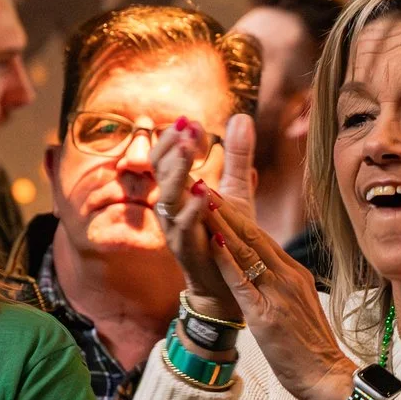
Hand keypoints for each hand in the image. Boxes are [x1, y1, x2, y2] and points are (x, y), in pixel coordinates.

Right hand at [150, 115, 249, 316]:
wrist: (227, 282)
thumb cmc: (226, 235)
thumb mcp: (236, 190)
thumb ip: (237, 157)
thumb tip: (241, 117)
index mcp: (178, 191)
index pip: (165, 157)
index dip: (174, 138)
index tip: (190, 121)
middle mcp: (171, 207)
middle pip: (158, 171)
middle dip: (170, 148)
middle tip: (185, 127)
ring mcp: (176, 228)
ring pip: (167, 196)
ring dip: (176, 172)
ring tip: (186, 149)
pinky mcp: (186, 248)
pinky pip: (184, 226)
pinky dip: (192, 208)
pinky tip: (204, 192)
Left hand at [165, 116, 358, 399]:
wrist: (327, 376)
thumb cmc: (311, 348)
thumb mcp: (298, 306)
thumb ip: (284, 285)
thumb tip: (270, 271)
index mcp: (293, 274)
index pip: (261, 237)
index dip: (237, 215)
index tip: (218, 194)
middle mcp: (287, 276)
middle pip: (252, 235)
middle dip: (226, 209)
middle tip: (204, 184)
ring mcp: (278, 293)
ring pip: (246, 251)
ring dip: (222, 223)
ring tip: (203, 200)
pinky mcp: (267, 314)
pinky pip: (243, 281)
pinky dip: (227, 259)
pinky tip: (212, 241)